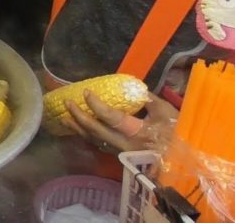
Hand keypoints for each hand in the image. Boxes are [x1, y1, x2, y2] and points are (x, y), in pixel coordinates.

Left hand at [63, 92, 177, 152]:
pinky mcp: (121, 155)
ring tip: (64, 117)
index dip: (97, 106)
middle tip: (67, 103)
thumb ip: (149, 100)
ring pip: (95, 140)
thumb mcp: (166, 114)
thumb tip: (133, 88)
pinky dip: (88, 136)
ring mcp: (122, 152)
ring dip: (79, 128)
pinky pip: (100, 144)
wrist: (185, 162)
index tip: (86, 92)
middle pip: (97, 131)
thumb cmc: (177, 135)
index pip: (112, 118)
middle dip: (79, 117)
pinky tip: (80, 129)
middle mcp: (125, 144)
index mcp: (138, 132)